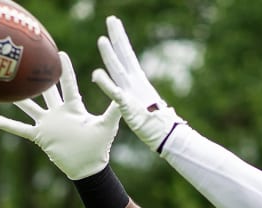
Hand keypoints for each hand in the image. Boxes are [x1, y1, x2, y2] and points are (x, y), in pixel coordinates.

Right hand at [0, 52, 120, 180]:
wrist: (88, 168)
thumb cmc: (100, 146)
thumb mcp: (107, 124)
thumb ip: (115, 109)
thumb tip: (123, 94)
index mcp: (74, 107)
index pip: (67, 84)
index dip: (64, 70)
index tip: (59, 53)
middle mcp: (59, 112)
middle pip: (46, 90)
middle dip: (38, 77)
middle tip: (29, 60)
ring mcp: (48, 123)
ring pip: (30, 106)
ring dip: (18, 97)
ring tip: (5, 84)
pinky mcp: (41, 136)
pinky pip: (22, 129)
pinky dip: (9, 125)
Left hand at [92, 16, 185, 153]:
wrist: (165, 135)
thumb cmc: (153, 123)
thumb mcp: (137, 105)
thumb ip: (128, 95)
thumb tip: (124, 91)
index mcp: (137, 81)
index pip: (126, 55)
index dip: (119, 40)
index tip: (114, 24)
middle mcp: (135, 82)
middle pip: (124, 56)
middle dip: (117, 37)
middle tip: (111, 19)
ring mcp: (132, 93)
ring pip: (119, 70)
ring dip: (110, 56)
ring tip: (101, 40)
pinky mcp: (129, 106)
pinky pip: (115, 93)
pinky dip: (106, 84)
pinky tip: (96, 74)